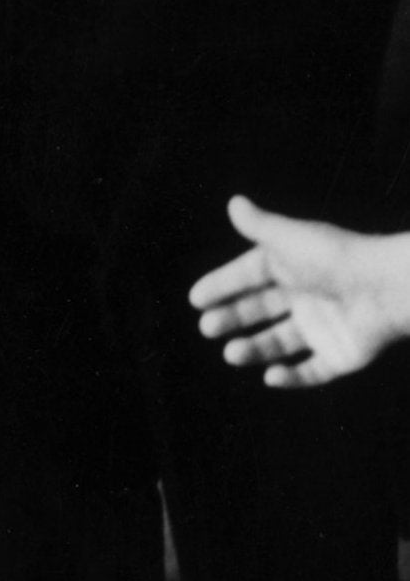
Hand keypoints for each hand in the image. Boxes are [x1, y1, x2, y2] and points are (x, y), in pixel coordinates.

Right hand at [189, 197, 409, 386]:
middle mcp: (302, 297)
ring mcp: (321, 328)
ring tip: (232, 354)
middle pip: (259, 311)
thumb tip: (234, 202)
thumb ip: (259, 226)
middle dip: (231, 319)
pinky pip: (313, 372)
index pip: (248, 276)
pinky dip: (293, 378)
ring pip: (279, 343)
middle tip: (207, 327)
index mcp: (290, 266)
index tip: (195, 298)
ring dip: (253, 349)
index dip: (222, 286)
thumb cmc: (335, 258)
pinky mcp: (340, 356)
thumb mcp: (290, 239)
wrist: (385, 288)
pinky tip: (271, 377)